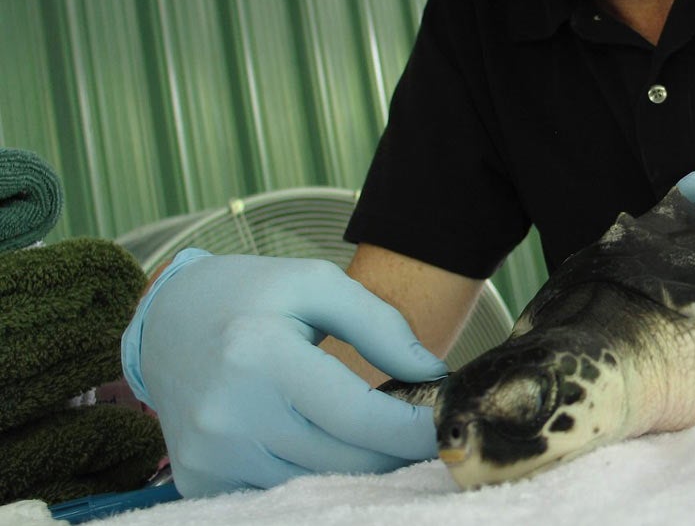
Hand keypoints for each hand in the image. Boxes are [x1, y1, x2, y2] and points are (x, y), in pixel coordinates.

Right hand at [122, 249, 446, 496]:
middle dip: (393, 452)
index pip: (357, 415)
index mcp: (260, 355)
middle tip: (419, 433)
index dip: (411, 430)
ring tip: (378, 438)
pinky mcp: (197, 479)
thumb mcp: (317, 284)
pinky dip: (312, 478)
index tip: (445, 426)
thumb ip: (381, 326)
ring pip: (314, 485)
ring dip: (357, 469)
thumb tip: (432, 374)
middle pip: (342, 460)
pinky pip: (275, 495)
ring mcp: (209, 454)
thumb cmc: (252, 296)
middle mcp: (228, 413)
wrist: (165, 321)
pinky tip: (329, 449)